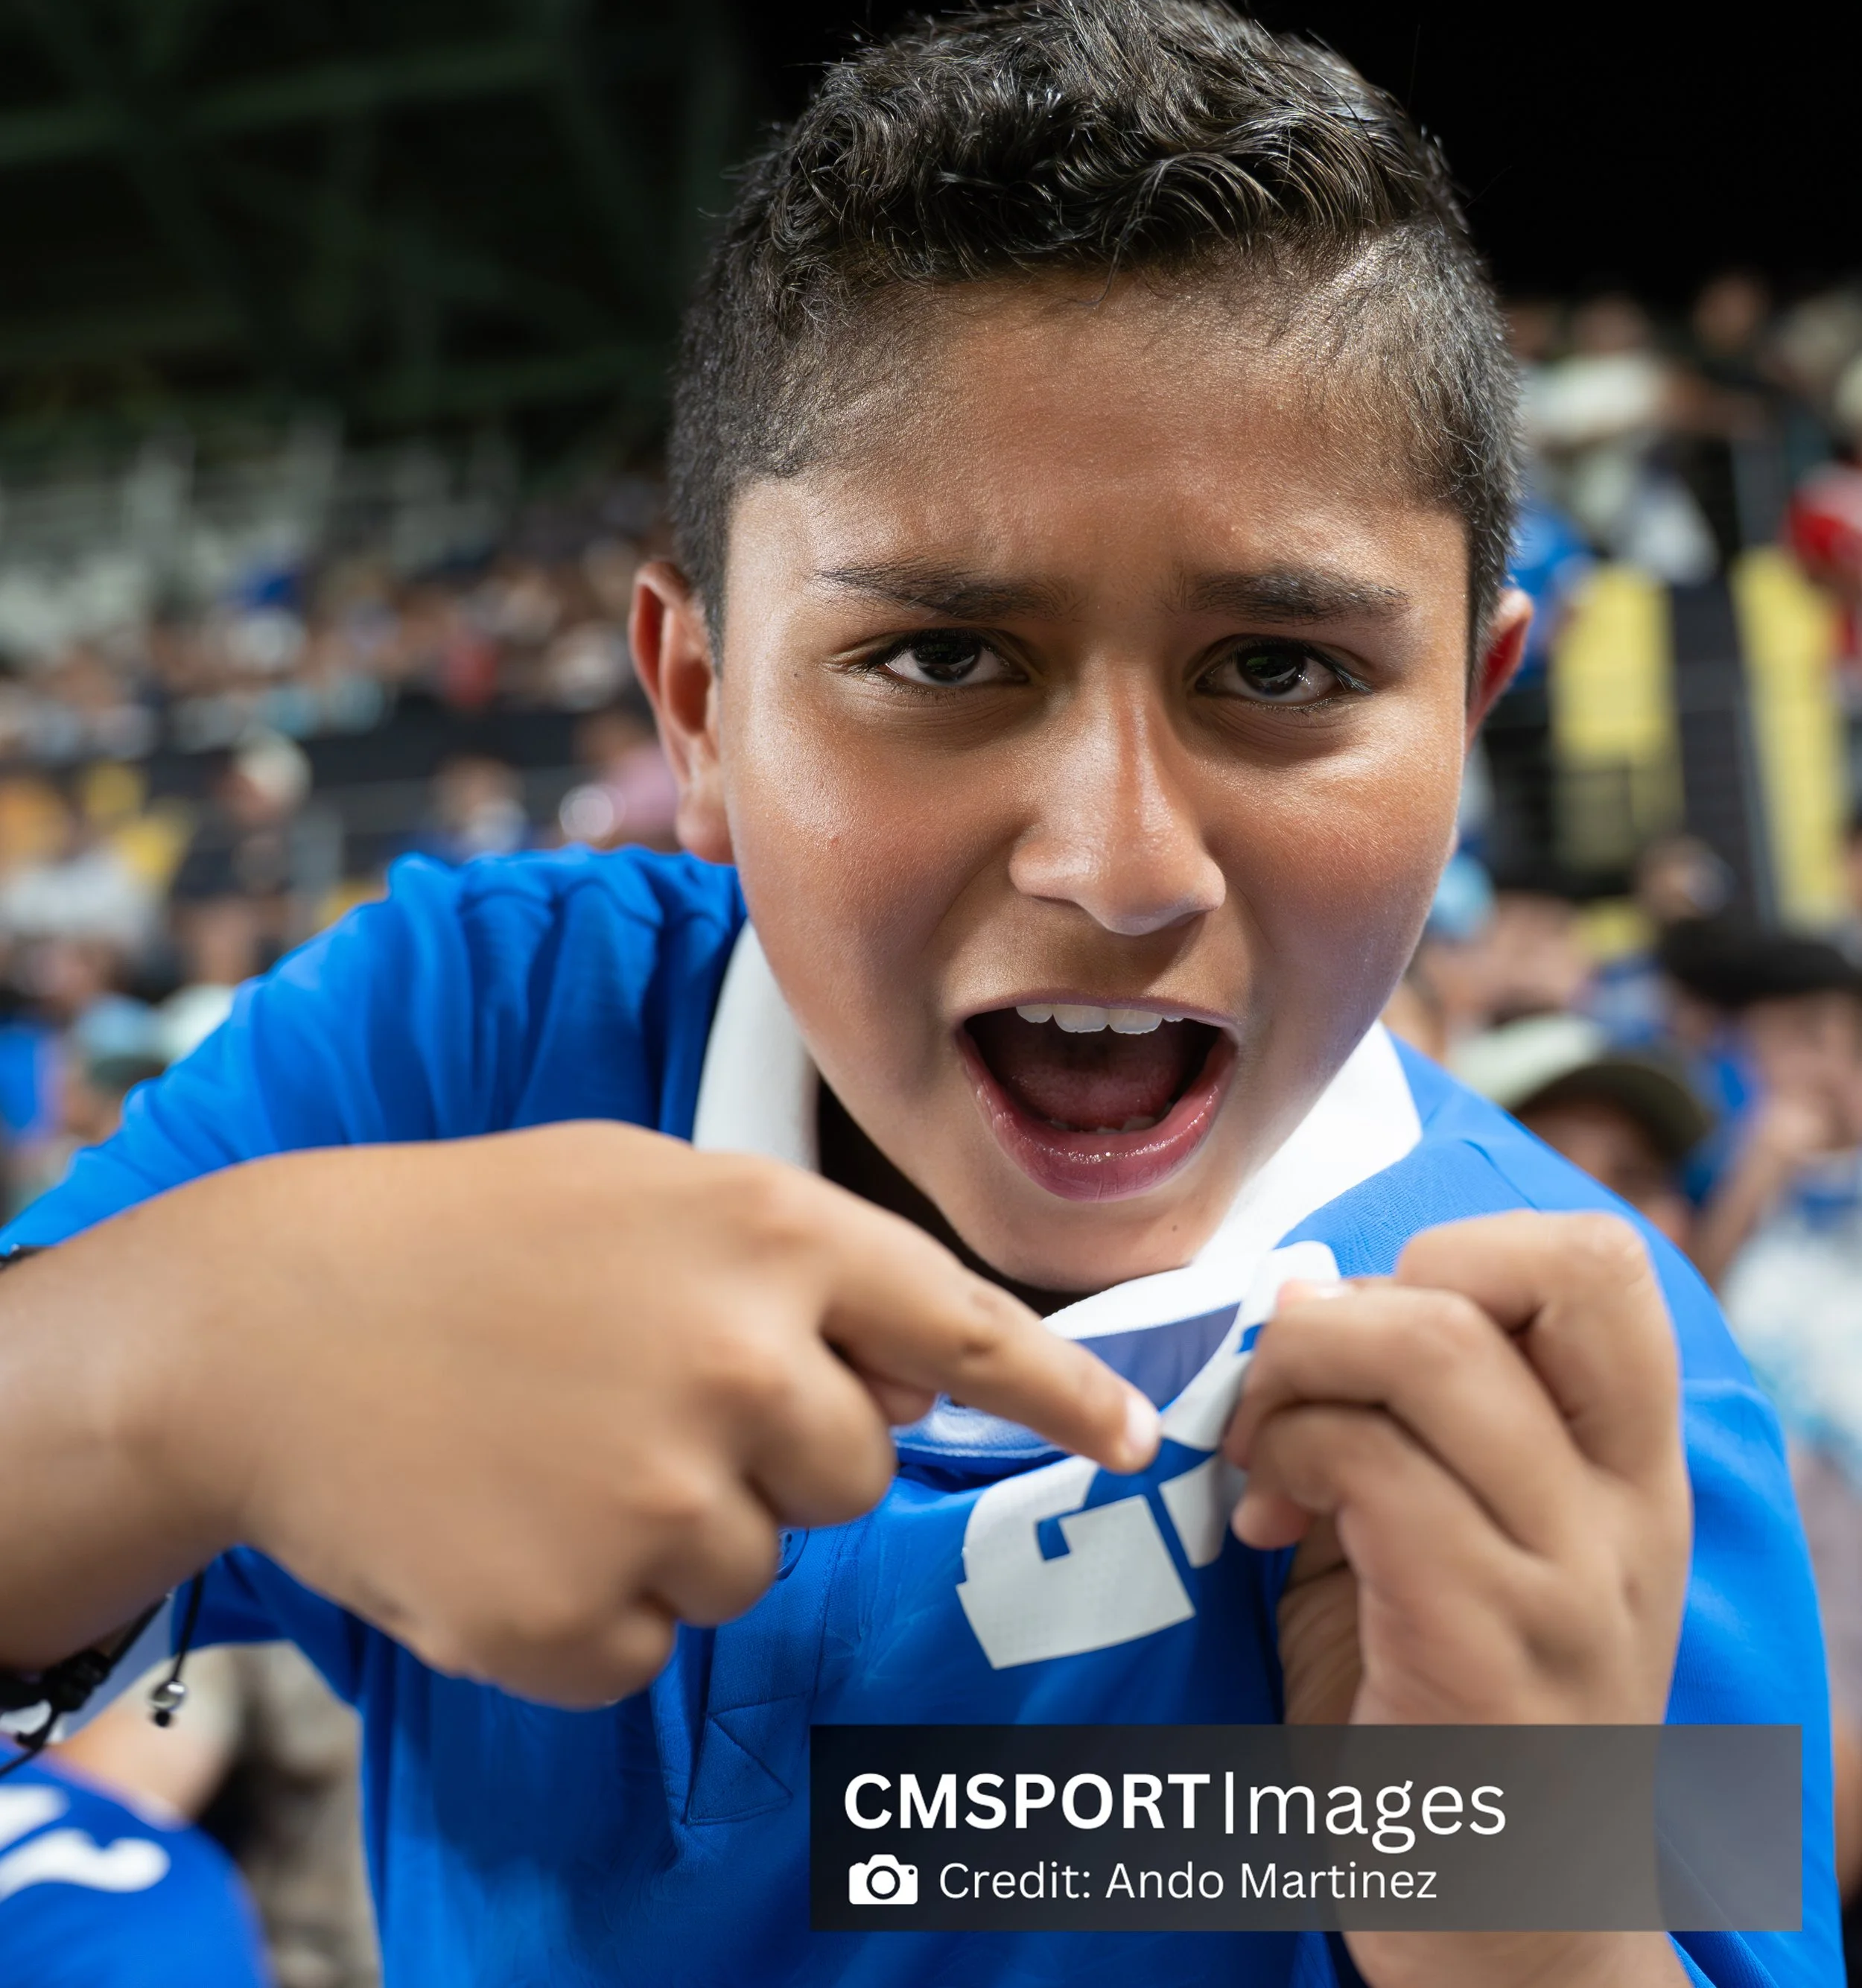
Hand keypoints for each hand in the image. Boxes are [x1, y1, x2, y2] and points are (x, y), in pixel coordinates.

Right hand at [1, 1124, 1156, 1705]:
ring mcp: (664, 1503)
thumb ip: (797, 1265)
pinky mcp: (581, 1622)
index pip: (968, 1328)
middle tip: (643, 1393)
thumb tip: (918, 1375)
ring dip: (680, 1525)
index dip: (1061, 1392)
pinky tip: (511, 1515)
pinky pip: (654, 1641)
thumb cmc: (473, 1237)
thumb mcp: (650, 1189)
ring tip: (558, 1443)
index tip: (1131, 1439)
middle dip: (779, 1446)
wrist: (266, 1327)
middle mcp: (744, 1367)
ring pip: (756, 1563)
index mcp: (769, 1236)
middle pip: (858, 1469)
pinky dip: (596, 1599)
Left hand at [1225, 1212, 1690, 1987]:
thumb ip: (1397, 1424)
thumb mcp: (1446, 1544)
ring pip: (1432, 1350)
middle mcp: (1623, 1508)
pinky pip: (1374, 1469)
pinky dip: (1286, 1459)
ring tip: (1257, 1451)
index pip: (1600, 1263)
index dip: (1462, 1249)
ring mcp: (1567, 1577)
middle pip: (1546, 1271)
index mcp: (1628, 1468)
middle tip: (1299, 1376)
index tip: (1365, 1332)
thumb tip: (1296, 1293)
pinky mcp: (1485, 1645)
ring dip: (1300, 1369)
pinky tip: (1257, 1524)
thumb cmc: (1442, 1720)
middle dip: (1379, 1283)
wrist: (1501, 1942)